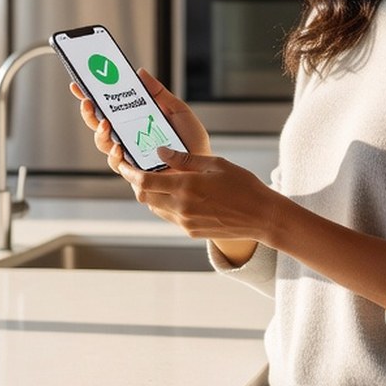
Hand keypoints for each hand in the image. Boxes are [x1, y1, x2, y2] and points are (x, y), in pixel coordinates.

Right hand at [70, 68, 212, 159]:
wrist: (204, 169)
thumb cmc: (192, 143)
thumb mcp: (178, 111)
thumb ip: (159, 94)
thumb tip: (140, 72)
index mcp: (135, 123)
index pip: (108, 109)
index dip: (91, 98)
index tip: (78, 85)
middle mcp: (128, 140)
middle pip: (98, 126)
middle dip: (89, 113)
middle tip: (89, 102)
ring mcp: (129, 157)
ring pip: (104, 145)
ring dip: (100, 134)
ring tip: (106, 125)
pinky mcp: (135, 175)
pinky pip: (119, 166)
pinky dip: (116, 157)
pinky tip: (119, 148)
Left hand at [114, 147, 278, 243]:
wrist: (262, 217)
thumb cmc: (243, 185)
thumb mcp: (215, 164)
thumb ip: (185, 160)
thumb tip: (160, 153)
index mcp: (186, 187)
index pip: (145, 182)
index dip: (130, 173)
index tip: (124, 164)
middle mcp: (181, 208)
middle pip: (144, 197)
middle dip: (137, 184)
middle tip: (139, 171)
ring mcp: (185, 222)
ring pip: (155, 208)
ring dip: (152, 195)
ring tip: (160, 181)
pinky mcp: (191, 231)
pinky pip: (170, 217)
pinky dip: (167, 205)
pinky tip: (178, 194)